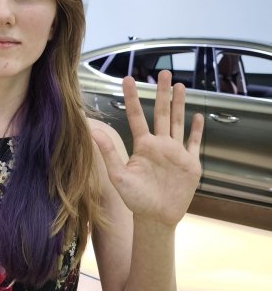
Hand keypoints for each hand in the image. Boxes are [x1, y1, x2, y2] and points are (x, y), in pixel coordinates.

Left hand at [91, 70, 203, 226]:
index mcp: (143, 145)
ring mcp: (176, 153)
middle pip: (162, 113)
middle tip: (163, 72)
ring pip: (178, 122)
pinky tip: (198, 117)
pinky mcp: (190, 163)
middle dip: (162, 92)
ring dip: (179, 104)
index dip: (132, 97)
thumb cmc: (135, 200)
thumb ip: (108, 153)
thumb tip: (92, 130)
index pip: (137, 116)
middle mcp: (160, 145)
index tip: (127, 78)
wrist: (155, 218)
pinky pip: (194, 143)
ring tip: (179, 85)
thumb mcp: (119, 176)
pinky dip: (197, 131)